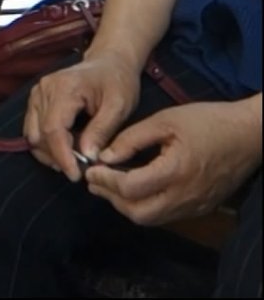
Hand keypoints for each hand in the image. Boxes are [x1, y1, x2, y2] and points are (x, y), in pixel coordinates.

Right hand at [24, 54, 141, 180]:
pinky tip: (64, 150)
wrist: (109, 61)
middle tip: (79, 171)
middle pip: (39, 134)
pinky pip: (33, 128)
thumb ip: (102, 130)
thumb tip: (88, 156)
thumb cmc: (117, 81)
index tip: (76, 176)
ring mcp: (36, 94)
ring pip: (32, 134)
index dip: (62, 156)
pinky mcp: (35, 99)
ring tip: (72, 162)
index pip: (54, 129)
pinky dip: (45, 144)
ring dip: (49, 153)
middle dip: (57, 157)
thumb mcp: (119, 106)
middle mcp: (43, 90)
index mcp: (64, 89)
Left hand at [84, 101, 261, 225]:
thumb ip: (130, 139)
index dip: (105, 181)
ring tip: (109, 185)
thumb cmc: (208, 121)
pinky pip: (166, 216)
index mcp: (176, 171)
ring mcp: (195, 205)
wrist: (249, 134)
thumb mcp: (165, 120)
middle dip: (111, 199)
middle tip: (95, 181)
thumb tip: (104, 156)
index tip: (91, 169)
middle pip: (138, 213)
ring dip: (126, 205)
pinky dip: (145, 206)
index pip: (130, 188)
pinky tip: (135, 189)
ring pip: (152, 219)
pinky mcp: (201, 207)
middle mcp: (185, 195)